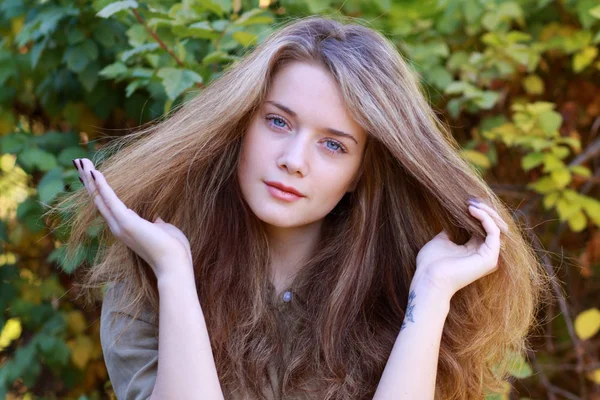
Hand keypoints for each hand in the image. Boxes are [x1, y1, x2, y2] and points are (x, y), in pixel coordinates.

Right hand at [74, 158, 192, 279]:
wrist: (174, 264)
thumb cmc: (173, 249)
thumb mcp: (163, 230)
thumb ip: (156, 223)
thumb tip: (156, 218)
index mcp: (127, 227)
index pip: (108, 205)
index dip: (98, 189)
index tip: (91, 174)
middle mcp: (118, 226)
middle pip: (98, 198)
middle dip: (88, 180)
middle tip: (78, 161)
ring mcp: (120, 224)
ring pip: (99, 197)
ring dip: (89, 178)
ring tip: (79, 160)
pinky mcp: (125, 222)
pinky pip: (109, 199)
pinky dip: (101, 185)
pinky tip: (94, 171)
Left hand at [412, 198, 508, 300]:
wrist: (429, 279)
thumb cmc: (430, 264)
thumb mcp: (441, 241)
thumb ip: (450, 231)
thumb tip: (452, 217)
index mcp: (474, 250)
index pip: (483, 227)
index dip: (478, 212)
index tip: (466, 201)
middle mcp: (484, 254)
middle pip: (493, 226)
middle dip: (484, 210)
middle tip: (471, 199)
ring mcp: (489, 257)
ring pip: (496, 227)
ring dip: (486, 212)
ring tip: (472, 203)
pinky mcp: (489, 258)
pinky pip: (493, 232)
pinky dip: (485, 218)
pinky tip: (472, 210)